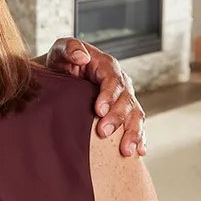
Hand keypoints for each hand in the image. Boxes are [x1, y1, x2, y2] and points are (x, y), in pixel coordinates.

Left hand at [42, 38, 146, 156]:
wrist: (62, 75)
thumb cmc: (61, 62)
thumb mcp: (60, 50)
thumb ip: (69, 48)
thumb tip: (81, 56)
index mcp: (107, 66)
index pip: (112, 80)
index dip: (108, 95)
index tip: (99, 110)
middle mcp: (120, 83)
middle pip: (126, 100)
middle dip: (117, 117)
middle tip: (104, 133)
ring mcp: (125, 99)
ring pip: (136, 115)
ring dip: (133, 132)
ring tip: (126, 150)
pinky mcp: (124, 113)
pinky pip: (136, 126)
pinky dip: (140, 138)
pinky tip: (139, 152)